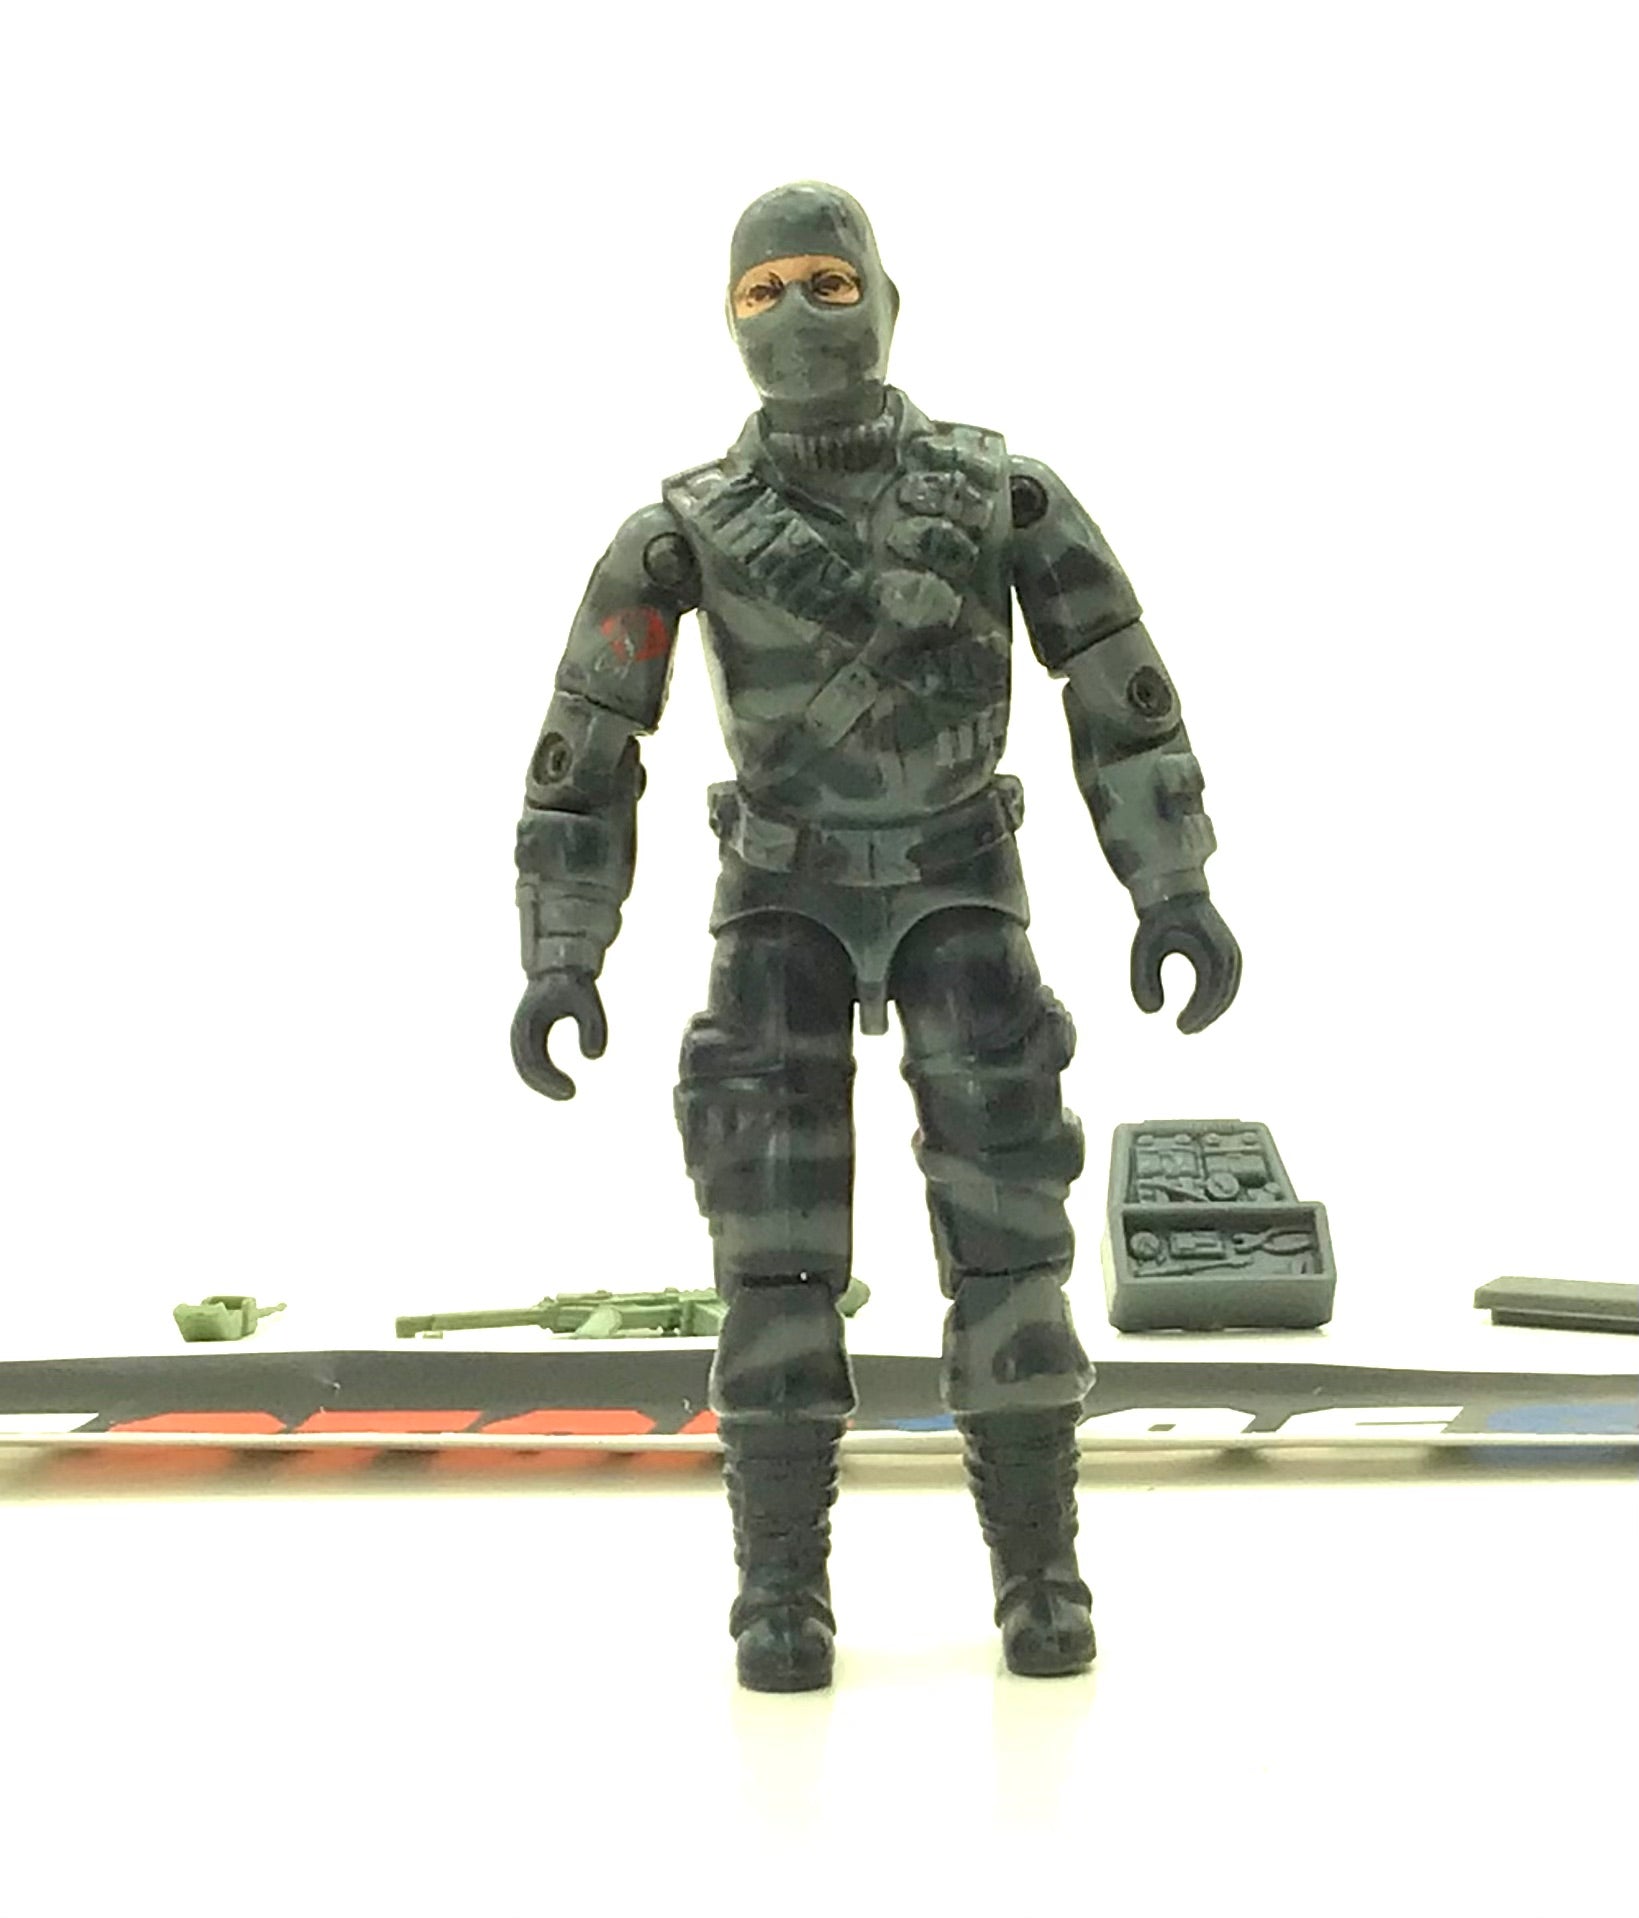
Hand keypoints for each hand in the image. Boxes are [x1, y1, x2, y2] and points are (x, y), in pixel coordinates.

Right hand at [510, 970, 607, 1098]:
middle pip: (525, 1067)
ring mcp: (524, 1033)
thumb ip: (594, 1027)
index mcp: (528, 1021)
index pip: (531, 1060)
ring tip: (568, 1092)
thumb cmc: (574, 982)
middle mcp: (521, 1029)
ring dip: (544, 1083)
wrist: (560, 965)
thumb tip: (593, 1056)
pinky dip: (545, 1076)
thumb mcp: (588, 1002)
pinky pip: (533, 1062)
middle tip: (570, 1094)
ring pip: (526, 1067)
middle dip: (545, 1084)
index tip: (571, 1089)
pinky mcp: (532, 1036)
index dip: (548, 1077)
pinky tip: (563, 1086)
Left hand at [1130, 893, 1241, 1033]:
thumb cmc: (1156, 921)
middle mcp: (1227, 951)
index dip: (1198, 1012)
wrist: (1174, 892)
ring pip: (1228, 991)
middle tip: (1184, 1030)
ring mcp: (1231, 952)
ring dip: (1212, 1011)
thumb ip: (1142, 981)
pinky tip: (1200, 1013)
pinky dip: (1215, 1001)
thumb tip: (1151, 1011)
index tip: (1179, 1027)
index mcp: (1209, 948)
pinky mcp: (1228, 954)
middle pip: (1223, 994)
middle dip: (1205, 1016)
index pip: (1210, 989)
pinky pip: (1227, 984)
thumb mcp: (1142, 949)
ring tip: (1190, 1026)